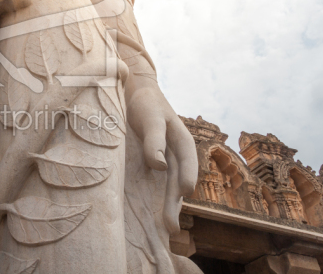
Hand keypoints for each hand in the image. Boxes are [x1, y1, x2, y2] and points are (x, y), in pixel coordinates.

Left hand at [127, 83, 197, 232]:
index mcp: (183, 142)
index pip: (187, 163)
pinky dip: (156, 199)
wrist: (135, 93)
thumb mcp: (150, 117)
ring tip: (166, 229)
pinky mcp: (152, 164)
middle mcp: (177, 155)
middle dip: (175, 204)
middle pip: (178, 182)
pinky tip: (152, 214)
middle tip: (170, 228)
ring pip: (169, 187)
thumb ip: (154, 140)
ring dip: (168, 206)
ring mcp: (166, 161)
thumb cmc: (145, 103)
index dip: (187, 178)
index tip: (185, 193)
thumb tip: (160, 166)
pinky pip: (157, 184)